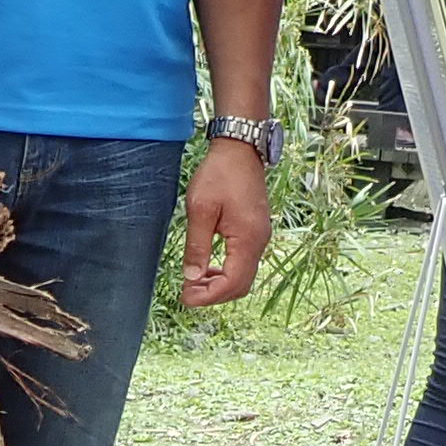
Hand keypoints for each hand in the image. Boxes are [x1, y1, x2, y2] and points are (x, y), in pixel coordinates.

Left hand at [177, 130, 271, 307]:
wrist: (240, 149)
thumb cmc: (219, 174)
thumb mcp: (200, 209)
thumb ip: (197, 246)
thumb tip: (192, 277)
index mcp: (248, 239)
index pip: (232, 283)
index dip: (208, 296)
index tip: (185, 296)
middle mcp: (260, 242)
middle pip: (241, 286)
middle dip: (214, 294)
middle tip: (187, 292)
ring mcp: (260, 237)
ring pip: (244, 276)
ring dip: (220, 284)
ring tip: (194, 281)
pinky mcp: (256, 231)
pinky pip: (244, 262)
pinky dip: (226, 271)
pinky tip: (208, 267)